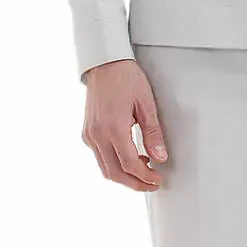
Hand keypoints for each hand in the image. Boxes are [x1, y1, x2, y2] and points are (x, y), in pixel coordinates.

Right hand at [81, 58, 168, 191]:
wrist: (105, 63)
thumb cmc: (125, 77)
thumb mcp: (146, 104)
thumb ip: (153, 133)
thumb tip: (160, 157)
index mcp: (113, 128)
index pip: (129, 165)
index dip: (145, 177)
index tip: (157, 179)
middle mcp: (97, 134)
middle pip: (114, 173)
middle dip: (135, 183)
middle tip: (152, 183)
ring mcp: (89, 135)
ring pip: (105, 168)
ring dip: (124, 175)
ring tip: (144, 170)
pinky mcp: (87, 132)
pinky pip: (100, 157)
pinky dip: (115, 164)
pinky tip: (130, 156)